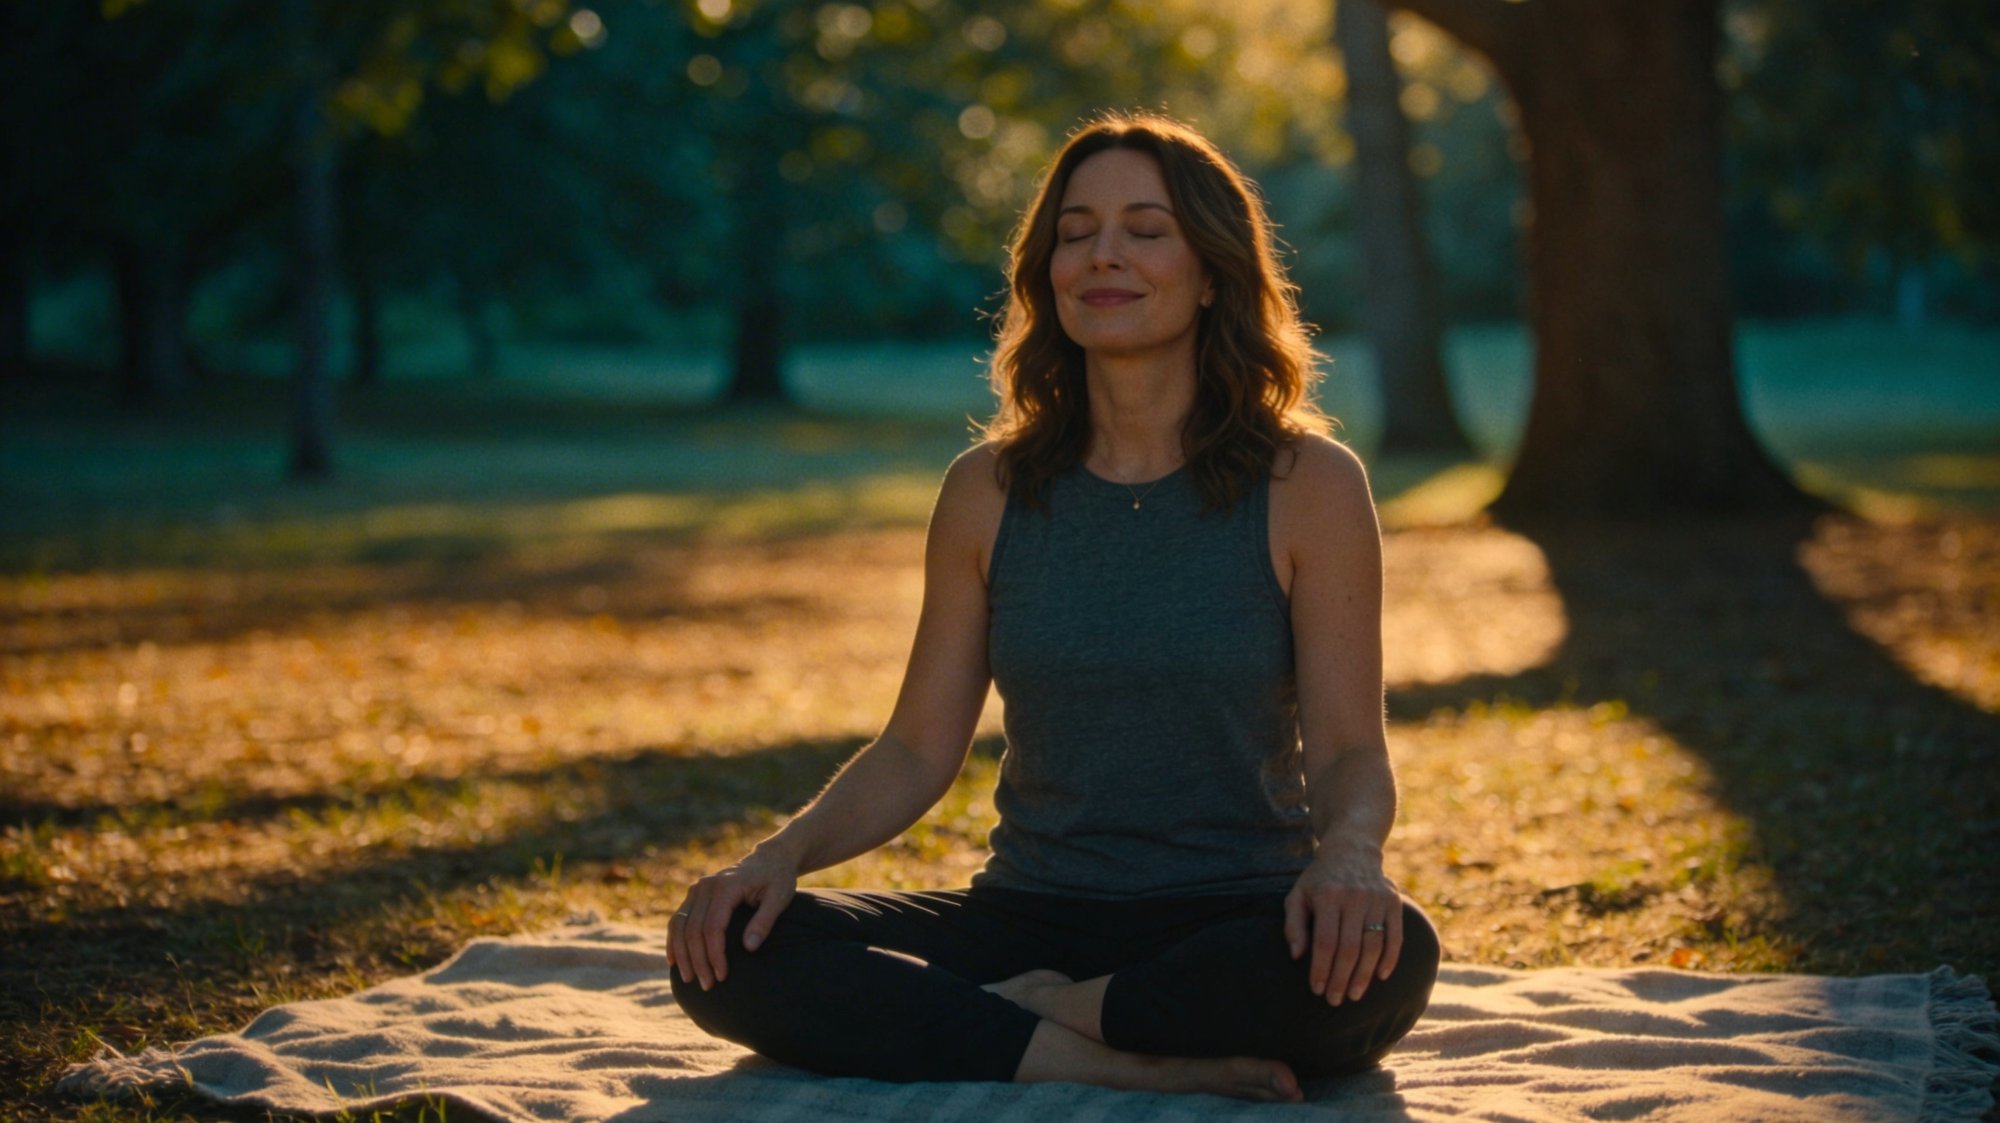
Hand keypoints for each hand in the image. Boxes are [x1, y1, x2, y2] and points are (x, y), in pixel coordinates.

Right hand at [666, 846, 797, 990]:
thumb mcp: (779, 898)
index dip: (715, 954)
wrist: (769, 859)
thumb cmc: (777, 879)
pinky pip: (677, 919)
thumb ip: (764, 922)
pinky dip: (673, 941)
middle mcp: (706, 886)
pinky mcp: (694, 894)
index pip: (713, 927)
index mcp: (726, 886)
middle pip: (694, 929)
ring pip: (680, 925)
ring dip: (682, 954)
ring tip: (689, 979)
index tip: (721, 976)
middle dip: (698, 960)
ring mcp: (697, 889)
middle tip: (707, 986)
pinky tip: (673, 961)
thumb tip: (748, 948)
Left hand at [1283, 849, 1402, 1005]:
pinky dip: (1390, 959)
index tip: (1317, 990)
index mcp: (1328, 895)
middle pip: (1350, 948)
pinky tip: (1380, 976)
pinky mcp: (1394, 902)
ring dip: (1364, 975)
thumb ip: (1293, 925)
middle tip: (1335, 1000)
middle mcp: (1354, 897)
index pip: (1325, 942)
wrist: (1351, 850)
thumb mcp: (1297, 895)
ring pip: (1373, 946)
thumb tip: (1296, 956)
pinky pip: (1395, 936)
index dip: (1321, 969)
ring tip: (1354, 994)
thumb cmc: (1319, 880)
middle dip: (1342, 978)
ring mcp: (1377, 899)